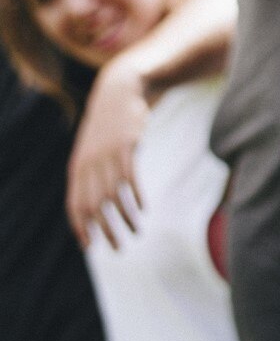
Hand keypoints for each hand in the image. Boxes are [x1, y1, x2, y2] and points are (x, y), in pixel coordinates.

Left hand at [67, 60, 148, 249]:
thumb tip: (94, 203)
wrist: (119, 92)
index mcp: (77, 169)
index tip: (90, 247)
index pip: (74, 207)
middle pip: (93, 207)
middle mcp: (88, 165)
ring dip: (125, 218)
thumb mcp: (93, 151)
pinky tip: (144, 208)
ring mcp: (107, 156)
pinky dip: (137, 196)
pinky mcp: (126, 147)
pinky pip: (130, 178)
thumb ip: (91, 174)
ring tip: (136, 231)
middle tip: (118, 248)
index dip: (81, 229)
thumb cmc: (107, 128)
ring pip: (113, 196)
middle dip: (105, 231)